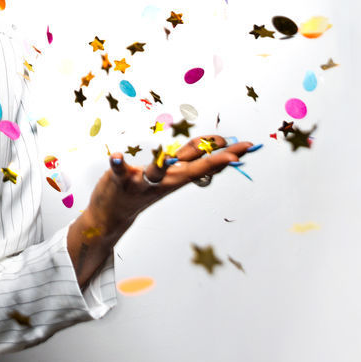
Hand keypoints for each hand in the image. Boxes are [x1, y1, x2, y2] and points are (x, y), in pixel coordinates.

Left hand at [87, 135, 259, 235]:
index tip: (248, 146)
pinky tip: (116, 156)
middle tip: (234, 154)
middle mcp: (165, 180)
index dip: (227, 153)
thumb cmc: (144, 187)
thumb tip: (214, 148)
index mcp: (177, 175)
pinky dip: (117, 164)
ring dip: (161, 164)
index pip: (206, 161)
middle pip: (192, 168)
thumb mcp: (171, 176)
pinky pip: (119, 172)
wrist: (113, 215)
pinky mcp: (120, 180)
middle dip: (214, 160)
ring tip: (167, 155)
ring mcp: (142, 182)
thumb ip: (189, 160)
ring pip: (156, 173)